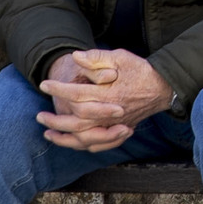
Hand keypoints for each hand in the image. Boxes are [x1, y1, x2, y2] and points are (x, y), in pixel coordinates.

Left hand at [37, 49, 171, 151]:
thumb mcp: (120, 57)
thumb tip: (75, 57)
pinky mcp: (119, 131)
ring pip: (85, 139)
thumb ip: (97, 58)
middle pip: (77, 123)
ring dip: (64, 138)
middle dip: (55, 120)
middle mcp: (111, 114)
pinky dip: (82, 146)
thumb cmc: (140, 70)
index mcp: (109, 94)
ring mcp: (115, 126)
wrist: (163, 87)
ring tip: (48, 133)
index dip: (58, 89)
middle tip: (39, 115)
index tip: (44, 84)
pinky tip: (71, 142)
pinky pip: (99, 145)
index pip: (77, 94)